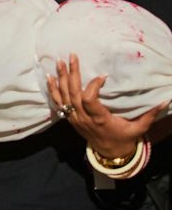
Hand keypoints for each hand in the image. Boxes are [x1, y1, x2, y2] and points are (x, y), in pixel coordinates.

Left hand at [48, 54, 163, 161]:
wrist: (109, 153)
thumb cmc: (125, 138)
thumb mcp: (139, 128)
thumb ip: (149, 114)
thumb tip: (165, 101)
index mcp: (100, 119)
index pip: (89, 100)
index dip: (93, 86)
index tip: (102, 75)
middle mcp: (84, 118)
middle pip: (74, 94)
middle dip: (72, 74)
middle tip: (72, 57)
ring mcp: (74, 118)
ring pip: (64, 97)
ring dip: (61, 78)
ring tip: (58, 62)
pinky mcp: (70, 118)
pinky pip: (58, 103)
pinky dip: (53, 90)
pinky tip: (49, 77)